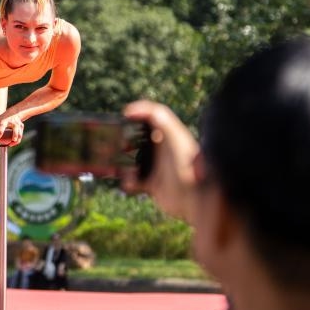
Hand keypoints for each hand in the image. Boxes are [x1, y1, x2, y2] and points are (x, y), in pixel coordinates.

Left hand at [0, 114, 24, 143]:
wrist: (13, 113)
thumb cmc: (1, 119)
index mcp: (4, 121)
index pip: (2, 125)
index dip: (0, 131)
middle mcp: (11, 122)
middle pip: (15, 128)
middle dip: (15, 134)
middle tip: (13, 140)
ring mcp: (17, 124)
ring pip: (19, 132)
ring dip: (17, 139)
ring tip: (11, 144)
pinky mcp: (21, 126)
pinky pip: (21, 133)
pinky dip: (19, 139)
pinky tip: (15, 143)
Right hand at [122, 100, 200, 219]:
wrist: (195, 199)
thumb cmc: (187, 165)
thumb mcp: (174, 135)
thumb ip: (157, 116)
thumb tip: (130, 110)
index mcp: (168, 134)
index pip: (150, 117)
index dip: (137, 114)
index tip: (124, 116)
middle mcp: (162, 149)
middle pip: (137, 138)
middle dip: (123, 140)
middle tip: (114, 142)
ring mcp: (156, 166)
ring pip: (131, 159)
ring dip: (121, 163)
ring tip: (115, 166)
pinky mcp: (153, 184)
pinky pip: (133, 181)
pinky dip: (128, 181)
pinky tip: (130, 183)